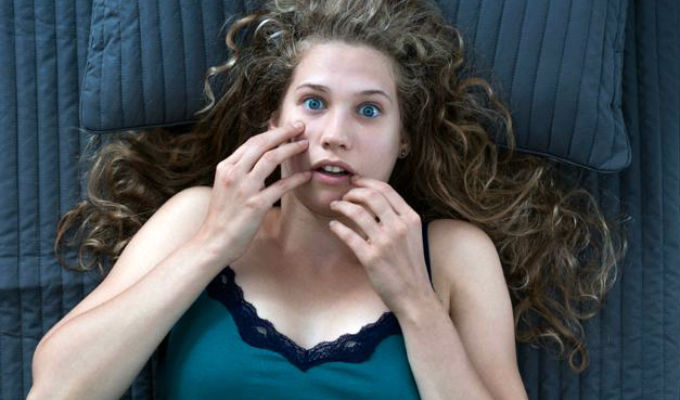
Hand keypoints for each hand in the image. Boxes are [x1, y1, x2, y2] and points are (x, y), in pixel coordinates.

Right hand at [195, 121, 311, 263]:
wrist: (214, 241)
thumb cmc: (222, 216)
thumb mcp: (224, 186)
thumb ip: (239, 171)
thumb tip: (259, 158)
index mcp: (225, 167)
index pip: (251, 142)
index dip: (271, 133)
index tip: (286, 128)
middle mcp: (234, 173)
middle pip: (262, 144)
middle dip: (283, 132)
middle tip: (300, 126)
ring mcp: (244, 189)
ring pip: (271, 159)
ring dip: (290, 149)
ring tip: (304, 144)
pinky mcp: (256, 205)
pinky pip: (281, 186)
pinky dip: (296, 178)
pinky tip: (307, 176)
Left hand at [328, 176, 432, 316]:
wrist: (414, 296)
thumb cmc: (411, 267)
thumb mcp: (413, 237)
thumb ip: (399, 219)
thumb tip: (377, 202)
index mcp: (410, 219)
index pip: (386, 190)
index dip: (367, 182)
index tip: (355, 182)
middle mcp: (399, 227)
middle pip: (371, 196)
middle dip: (353, 192)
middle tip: (344, 195)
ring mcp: (385, 242)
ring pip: (357, 212)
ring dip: (341, 206)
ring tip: (334, 206)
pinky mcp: (371, 258)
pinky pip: (348, 235)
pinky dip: (337, 227)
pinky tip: (333, 225)